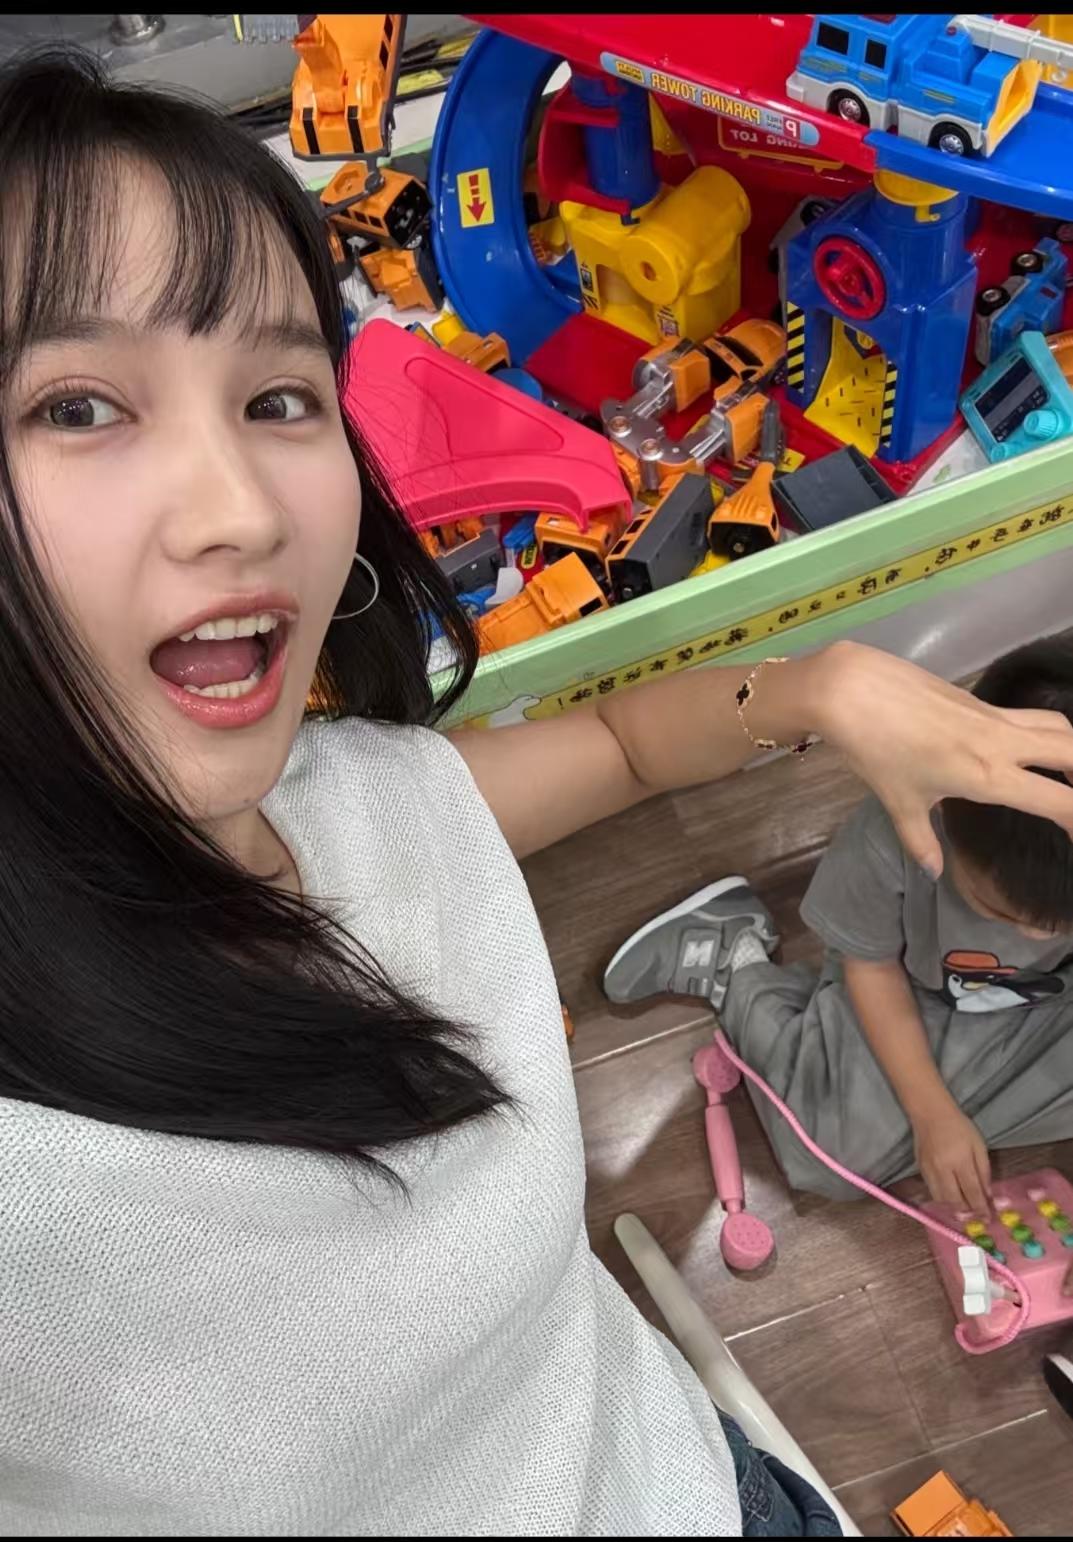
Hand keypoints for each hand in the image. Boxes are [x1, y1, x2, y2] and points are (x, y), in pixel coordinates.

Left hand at [815, 642, 1072, 877]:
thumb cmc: (875, 749)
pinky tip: (1027, 748)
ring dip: (1071, 749)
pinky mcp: (979, 700)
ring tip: (1067, 773)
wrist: (853, 690)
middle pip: (1071, 751)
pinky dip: (1044, 731)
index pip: (1058, 801)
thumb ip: (920, 840)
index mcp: (988, 776)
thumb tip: (933, 872)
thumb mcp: (899, 801)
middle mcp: (1003, 743)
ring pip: (1057, 725)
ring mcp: (993, 717)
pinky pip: (1028, 715)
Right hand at [913, 1105, 991, 1210]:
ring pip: (941, 1199)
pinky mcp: (920, 1169)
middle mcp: (943, 1169)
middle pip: (955, 1200)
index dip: (981, 1208)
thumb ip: (984, 1170)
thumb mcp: (978, 1145)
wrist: (930, 1113)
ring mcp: (929, 1170)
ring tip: (964, 1207)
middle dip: (967, 1210)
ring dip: (954, 1207)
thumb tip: (987, 1193)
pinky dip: (942, 1198)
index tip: (988, 1219)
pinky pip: (932, 1190)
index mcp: (960, 1161)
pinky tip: (950, 1196)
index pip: (972, 1191)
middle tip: (976, 1215)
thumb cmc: (959, 1127)